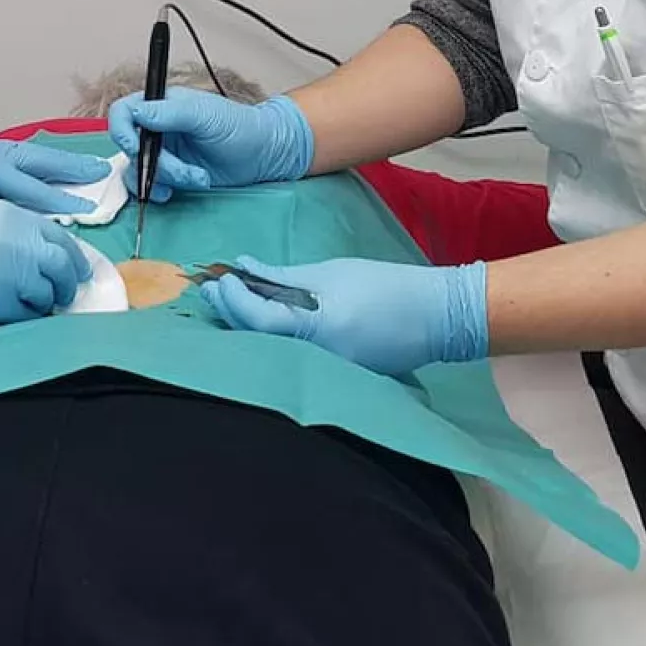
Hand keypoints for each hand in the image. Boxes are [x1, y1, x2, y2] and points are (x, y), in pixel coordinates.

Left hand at [0, 109, 109, 215]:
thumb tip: (2, 234)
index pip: (31, 187)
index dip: (60, 201)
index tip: (89, 209)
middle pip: (41, 162)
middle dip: (72, 168)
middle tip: (103, 171)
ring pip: (31, 156)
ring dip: (59, 162)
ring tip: (85, 166)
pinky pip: (19, 157)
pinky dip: (39, 163)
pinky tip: (42, 168)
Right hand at [0, 201, 91, 326]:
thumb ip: (9, 232)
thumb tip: (41, 257)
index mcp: (9, 214)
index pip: (58, 235)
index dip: (73, 255)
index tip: (78, 269)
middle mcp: (14, 239)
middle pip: (61, 265)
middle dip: (67, 283)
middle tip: (65, 295)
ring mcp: (7, 271)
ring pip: (46, 293)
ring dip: (43, 304)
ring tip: (30, 307)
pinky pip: (25, 316)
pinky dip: (24, 319)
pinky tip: (10, 315)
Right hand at [106, 91, 312, 198]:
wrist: (264, 154)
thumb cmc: (239, 126)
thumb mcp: (204, 114)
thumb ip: (169, 113)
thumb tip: (137, 114)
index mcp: (162, 106)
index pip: (124, 113)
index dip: (121, 130)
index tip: (136, 147)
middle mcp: (158, 129)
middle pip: (130, 147)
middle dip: (154, 163)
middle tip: (180, 170)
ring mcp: (164, 153)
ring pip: (139, 170)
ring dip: (165, 178)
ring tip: (195, 177)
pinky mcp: (172, 175)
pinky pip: (151, 185)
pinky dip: (161, 190)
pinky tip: (181, 190)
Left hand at [203, 255, 488, 376]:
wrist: (435, 317)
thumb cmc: (384, 287)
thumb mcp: (330, 273)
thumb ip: (283, 276)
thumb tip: (244, 267)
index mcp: (317, 327)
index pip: (260, 320)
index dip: (235, 300)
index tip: (221, 278)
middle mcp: (316, 358)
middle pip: (257, 341)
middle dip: (230, 314)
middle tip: (210, 289)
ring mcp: (323, 372)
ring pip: (269, 351)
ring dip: (245, 326)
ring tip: (226, 300)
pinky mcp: (330, 377)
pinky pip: (289, 357)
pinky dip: (269, 337)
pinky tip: (257, 318)